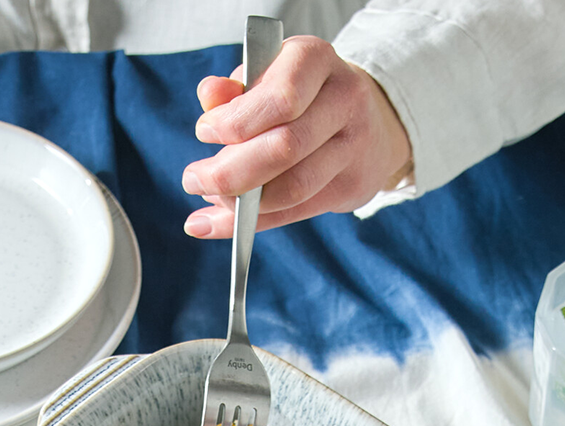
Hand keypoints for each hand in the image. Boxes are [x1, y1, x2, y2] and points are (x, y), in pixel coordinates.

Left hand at [182, 36, 412, 238]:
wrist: (370, 118)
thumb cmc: (304, 94)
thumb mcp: (269, 75)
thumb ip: (235, 87)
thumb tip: (208, 96)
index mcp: (317, 61)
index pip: (280, 98)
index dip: (236, 123)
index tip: (204, 132)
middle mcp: (343, 100)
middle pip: (285, 148)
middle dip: (230, 171)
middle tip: (194, 178)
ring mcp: (352, 147)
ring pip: (292, 189)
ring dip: (240, 203)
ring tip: (210, 197)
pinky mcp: (351, 186)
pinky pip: (294, 213)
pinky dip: (250, 224)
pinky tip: (217, 224)